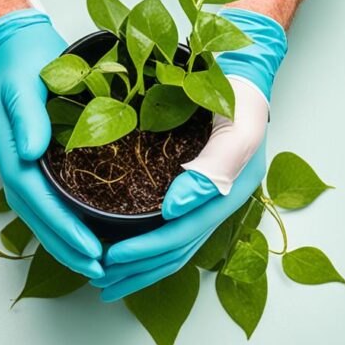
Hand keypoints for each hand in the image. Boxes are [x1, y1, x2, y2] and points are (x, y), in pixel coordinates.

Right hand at [0, 10, 103, 276]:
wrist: (21, 45)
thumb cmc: (27, 61)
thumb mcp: (26, 83)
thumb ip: (28, 117)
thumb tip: (30, 153)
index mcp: (13, 149)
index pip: (38, 198)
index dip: (63, 228)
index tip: (90, 249)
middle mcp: (18, 161)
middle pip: (39, 216)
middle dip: (66, 246)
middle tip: (99, 270)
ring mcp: (27, 162)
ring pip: (44, 213)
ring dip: (67, 241)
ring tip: (97, 264)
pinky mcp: (41, 159)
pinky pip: (53, 198)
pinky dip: (68, 220)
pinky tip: (90, 232)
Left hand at [94, 9, 285, 300]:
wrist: (245, 63)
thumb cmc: (238, 89)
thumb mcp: (236, 125)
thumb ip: (212, 169)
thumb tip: (174, 209)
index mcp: (232, 189)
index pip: (183, 233)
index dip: (146, 252)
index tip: (109, 261)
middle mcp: (224, 198)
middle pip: (180, 249)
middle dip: (140, 270)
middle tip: (99, 281)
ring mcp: (215, 194)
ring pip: (179, 244)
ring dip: (144, 266)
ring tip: (109, 279)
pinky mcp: (203, 184)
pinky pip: (178, 226)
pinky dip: (152, 244)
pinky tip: (132, 248)